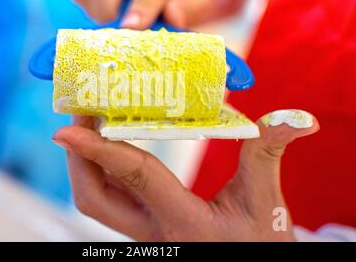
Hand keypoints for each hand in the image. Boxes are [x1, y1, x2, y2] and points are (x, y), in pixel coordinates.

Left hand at [53, 111, 318, 240]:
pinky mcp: (144, 229)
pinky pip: (111, 200)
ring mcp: (144, 233)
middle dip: (80, 157)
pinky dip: (102, 171)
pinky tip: (109, 148)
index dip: (100, 148)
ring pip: (97, 201)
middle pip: (95, 198)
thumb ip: (268, 155)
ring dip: (86, 163)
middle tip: (80, 117)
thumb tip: (296, 119)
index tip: (65, 128)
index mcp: (182, 222)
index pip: (135, 176)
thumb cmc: (260, 244)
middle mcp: (153, 231)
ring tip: (91, 124)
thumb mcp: (266, 203)